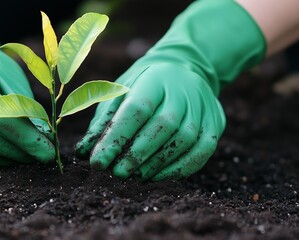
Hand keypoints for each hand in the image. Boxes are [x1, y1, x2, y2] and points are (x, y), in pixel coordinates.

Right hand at [0, 5, 53, 164]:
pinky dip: (1, 157)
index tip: (50, 151)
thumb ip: (25, 106)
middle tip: (46, 155)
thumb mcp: (11, 76)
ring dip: (12, 158)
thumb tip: (44, 138)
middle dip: (21, 152)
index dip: (27, 139)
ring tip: (34, 154)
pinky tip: (17, 152)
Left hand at [76, 63, 224, 180]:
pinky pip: (202, 151)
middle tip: (118, 173)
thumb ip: (103, 121)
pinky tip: (159, 176)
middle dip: (137, 154)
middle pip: (162, 126)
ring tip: (136, 176)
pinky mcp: (215, 123)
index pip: (136, 110)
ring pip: (184, 140)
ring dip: (157, 163)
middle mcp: (182, 91)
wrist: (184, 68)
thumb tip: (83, 152)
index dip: (116, 138)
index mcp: (154, 79)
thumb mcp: (119, 92)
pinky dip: (180, 168)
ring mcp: (202, 107)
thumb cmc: (143, 85)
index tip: (98, 162)